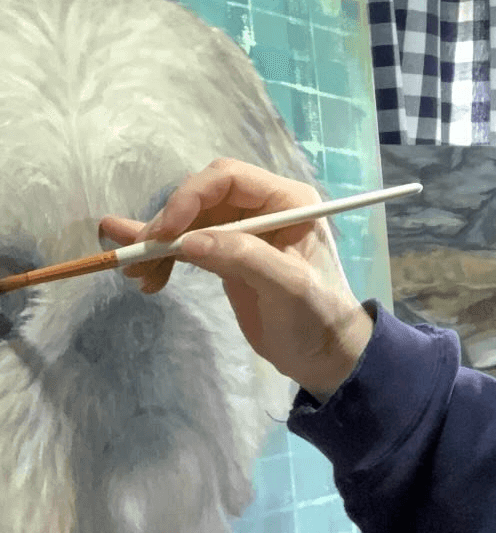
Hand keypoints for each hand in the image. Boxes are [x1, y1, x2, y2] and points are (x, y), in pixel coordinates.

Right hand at [98, 157, 372, 401]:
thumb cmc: (317, 315)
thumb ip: (242, 257)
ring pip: (189, 221)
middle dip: (167, 222)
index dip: (191, 196)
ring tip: (136, 273)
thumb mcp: (287, 286)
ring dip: (158, 242)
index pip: (229, 178)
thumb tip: (188, 240)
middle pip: (202, 196)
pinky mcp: (227, 256)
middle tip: (139, 257)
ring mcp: (244, 231)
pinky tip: (146, 276)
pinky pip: (188, 244)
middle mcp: (264, 207)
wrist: (322, 354)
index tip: (163, 232)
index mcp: (288, 200)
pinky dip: (164, 257)